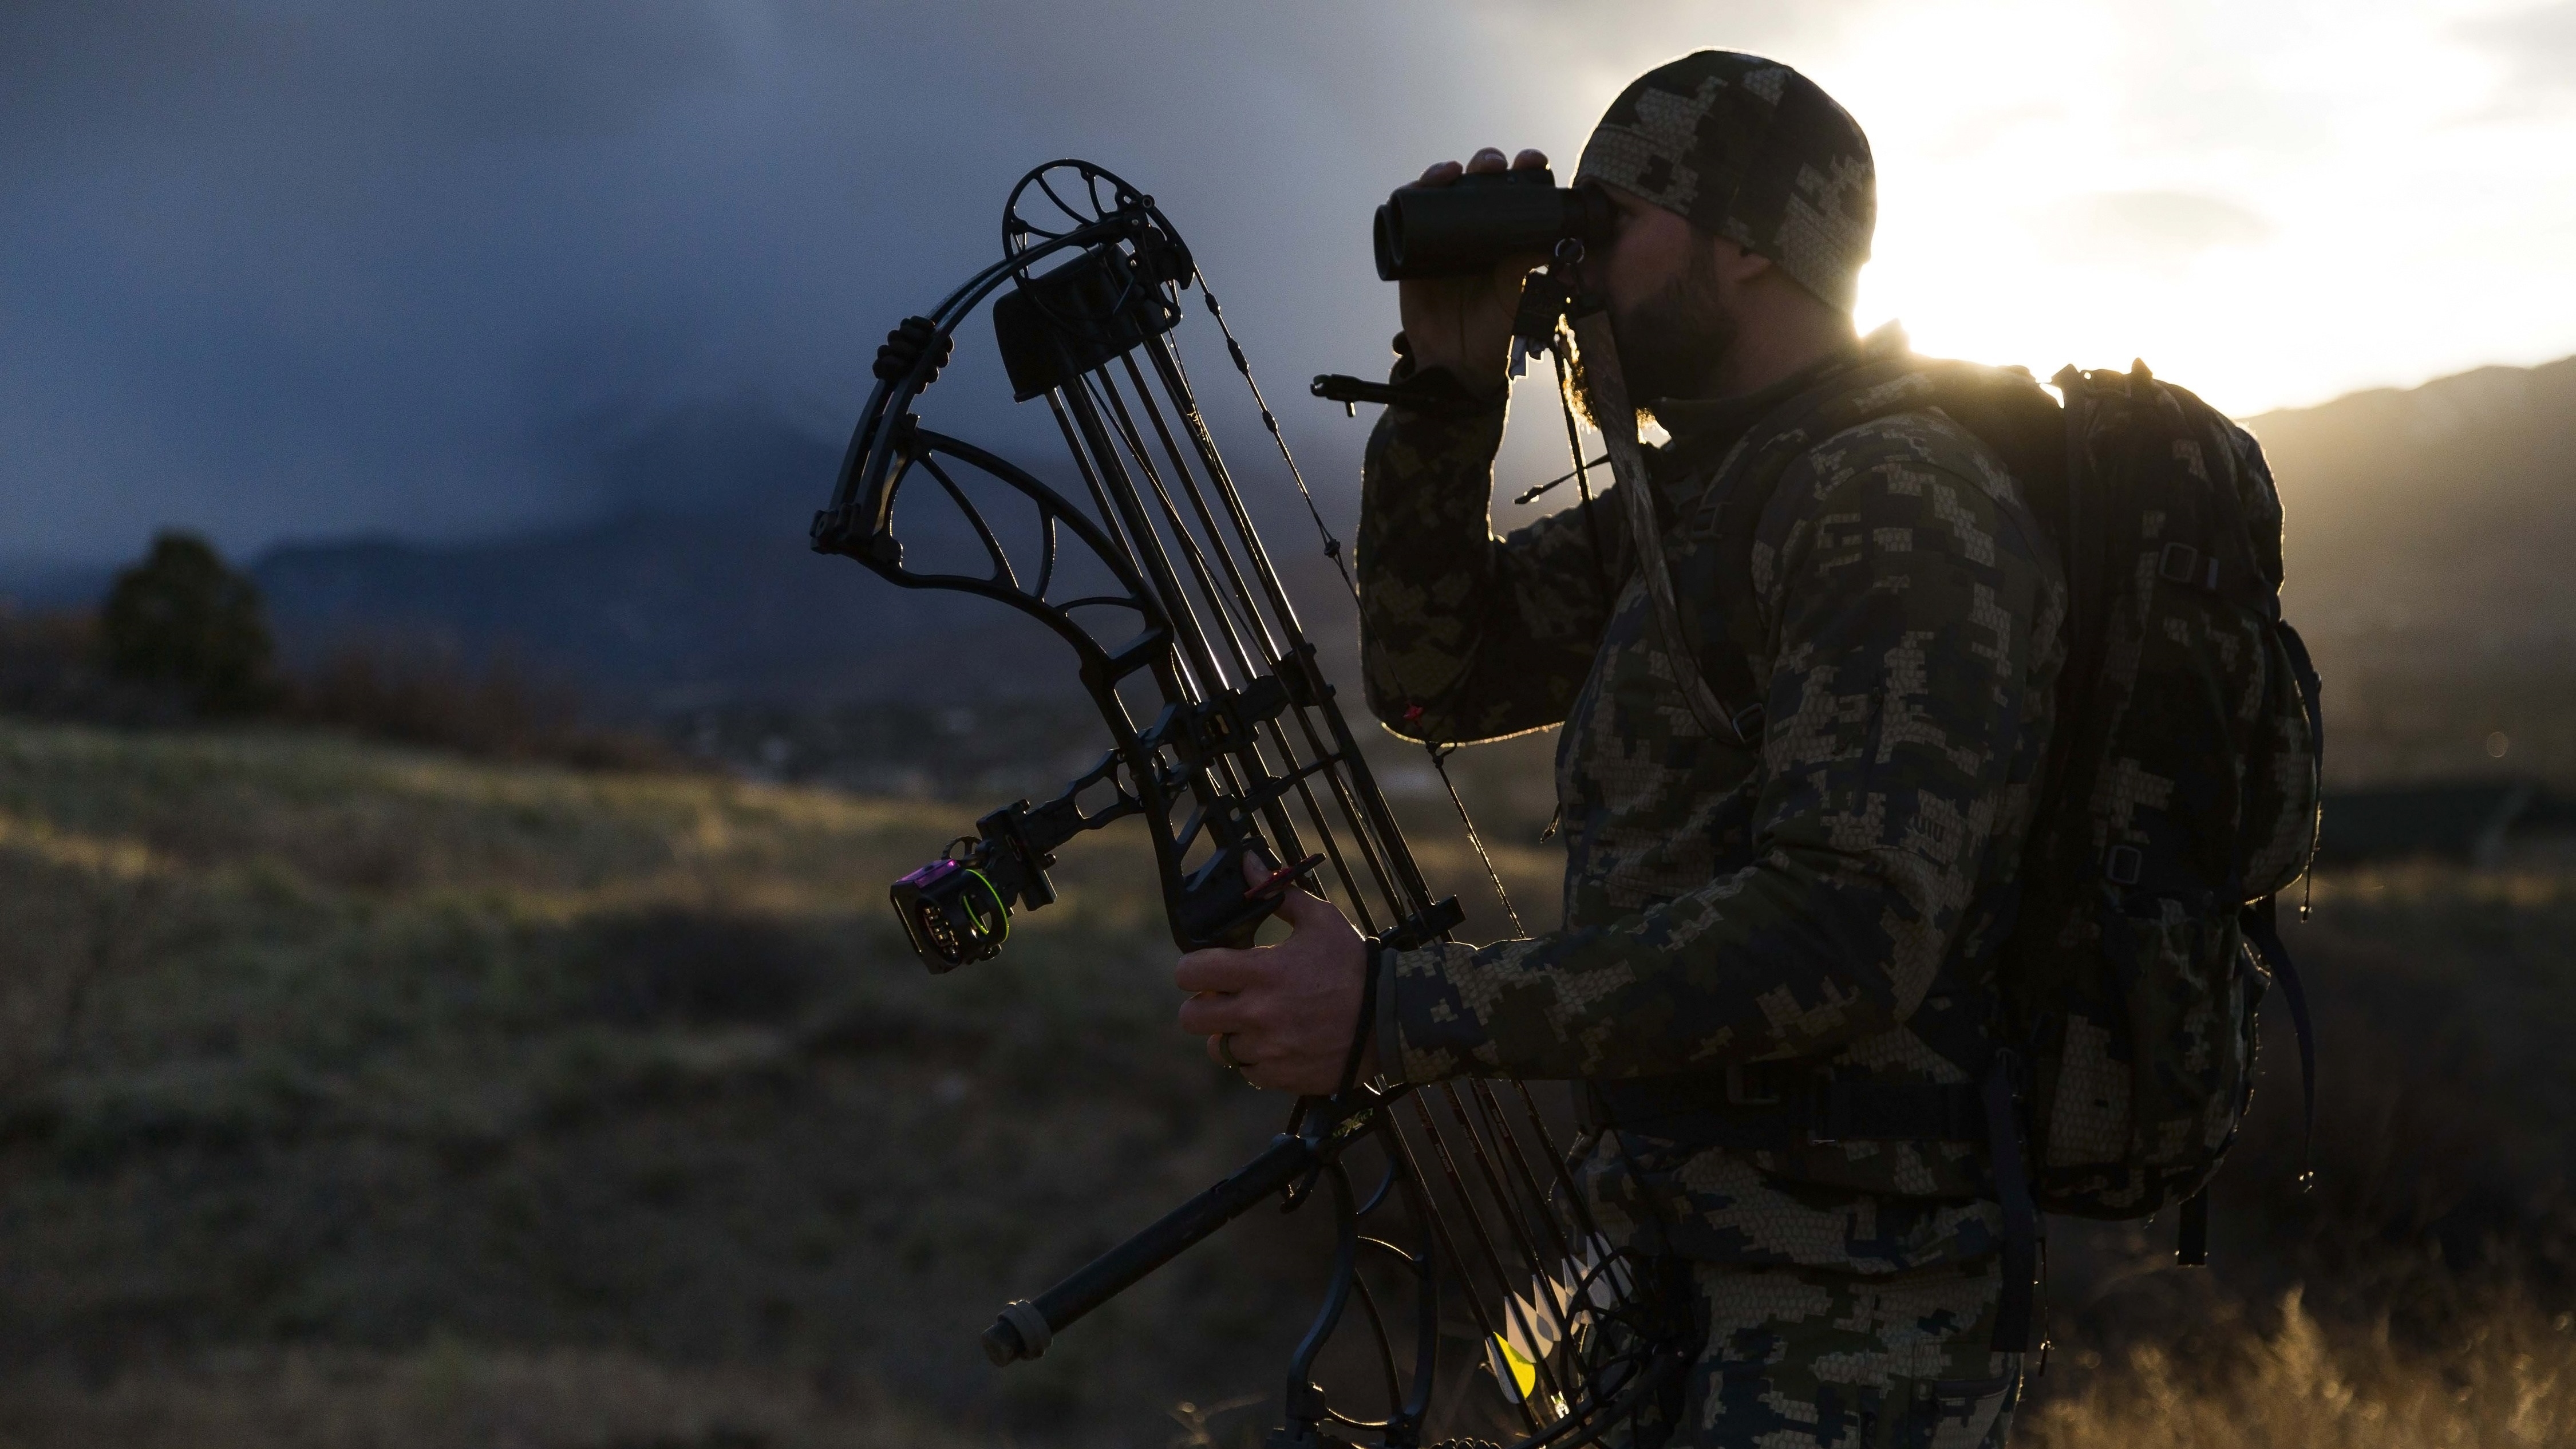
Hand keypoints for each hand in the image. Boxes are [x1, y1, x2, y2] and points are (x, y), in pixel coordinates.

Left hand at [1175, 854, 1372, 1094]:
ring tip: (1256, 1021)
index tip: (1204, 968)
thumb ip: (1276, 893)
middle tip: (1223, 998)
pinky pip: (1246, 1072)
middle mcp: (1258, 1013)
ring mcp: (1267, 1049)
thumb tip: (1247, 862)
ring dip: (1231, 1034)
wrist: (1392, 1019)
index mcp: (1262, 971)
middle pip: (1190, 1018)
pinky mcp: (1280, 1076)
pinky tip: (1277, 1042)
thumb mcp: (1320, 921)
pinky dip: (1255, 1060)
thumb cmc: (1355, 966)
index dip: (1191, 968)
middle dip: (1201, 1005)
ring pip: (1217, 1048)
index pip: (1191, 973)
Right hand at [1396, 146, 1550, 388]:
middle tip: (1492, 167)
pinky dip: (1410, 193)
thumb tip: (1553, 235)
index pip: (1517, 192)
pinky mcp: (1412, 248)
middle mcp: (1476, 228)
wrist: (1458, 362)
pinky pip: (1406, 214)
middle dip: (1486, 164)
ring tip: (1452, 172)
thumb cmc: (1496, 330)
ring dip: (1445, 172)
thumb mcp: (1522, 297)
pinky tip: (1421, 186)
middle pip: (1479, 182)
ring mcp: (1442, 236)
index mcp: (1507, 234)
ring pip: (1442, 191)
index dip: (1525, 171)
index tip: (1532, 161)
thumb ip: (1532, 268)